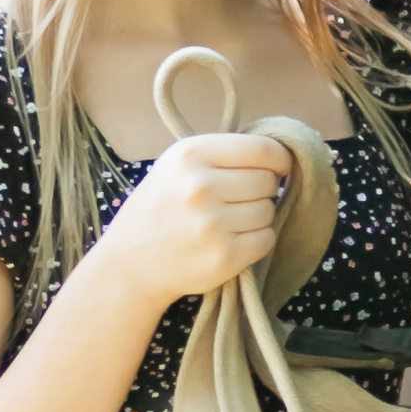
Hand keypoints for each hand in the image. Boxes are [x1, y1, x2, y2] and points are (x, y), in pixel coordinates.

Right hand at [101, 131, 295, 306]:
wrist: (130, 262)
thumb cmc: (160, 208)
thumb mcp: (177, 166)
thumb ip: (222, 156)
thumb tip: (278, 157)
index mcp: (191, 154)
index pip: (262, 149)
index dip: (279, 159)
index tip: (279, 168)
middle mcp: (201, 186)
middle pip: (267, 182)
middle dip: (262, 190)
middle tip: (238, 200)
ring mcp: (213, 224)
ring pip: (268, 211)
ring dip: (257, 217)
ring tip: (229, 222)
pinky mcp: (224, 256)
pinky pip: (266, 240)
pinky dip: (257, 241)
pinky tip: (232, 240)